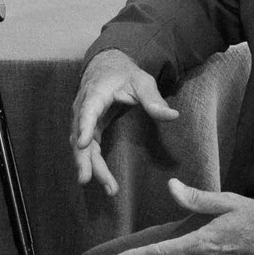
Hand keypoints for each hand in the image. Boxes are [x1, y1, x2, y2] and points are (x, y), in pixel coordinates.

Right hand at [69, 49, 179, 193]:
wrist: (107, 66)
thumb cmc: (125, 73)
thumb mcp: (142, 81)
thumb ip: (154, 99)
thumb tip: (173, 116)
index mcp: (95, 93)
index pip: (87, 111)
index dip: (85, 127)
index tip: (84, 145)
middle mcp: (83, 108)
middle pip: (80, 136)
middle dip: (84, 159)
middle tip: (89, 180)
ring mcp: (83, 120)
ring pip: (81, 147)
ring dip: (91, 168)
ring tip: (109, 188)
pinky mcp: (88, 129)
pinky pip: (87, 149)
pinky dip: (93, 165)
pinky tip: (103, 180)